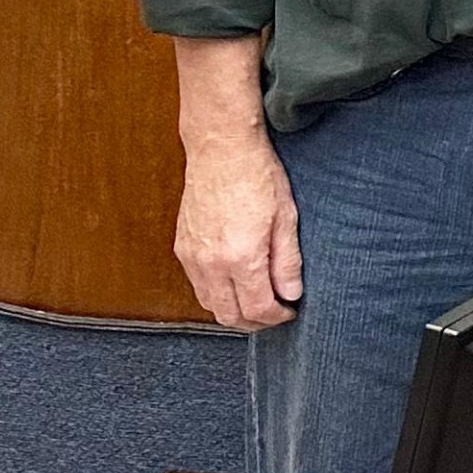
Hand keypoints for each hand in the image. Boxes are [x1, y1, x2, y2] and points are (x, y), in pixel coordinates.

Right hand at [175, 131, 302, 328]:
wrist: (221, 150)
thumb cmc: (258, 177)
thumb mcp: (286, 218)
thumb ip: (288, 261)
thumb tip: (291, 294)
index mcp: (240, 258)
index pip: (257, 309)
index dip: (277, 317)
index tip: (290, 311)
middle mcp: (210, 264)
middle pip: (229, 315)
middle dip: (255, 322)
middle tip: (275, 314)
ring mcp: (191, 258)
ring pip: (210, 304)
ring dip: (233, 311)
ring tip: (258, 301)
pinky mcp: (182, 248)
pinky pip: (197, 286)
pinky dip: (216, 294)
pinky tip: (235, 284)